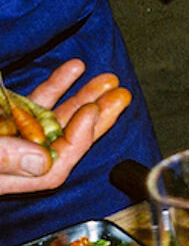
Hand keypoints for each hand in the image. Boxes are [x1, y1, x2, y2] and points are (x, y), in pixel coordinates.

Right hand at [0, 60, 130, 194]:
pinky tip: (75, 68)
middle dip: (95, 116)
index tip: (93, 110)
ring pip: (54, 116)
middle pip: (64, 139)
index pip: (57, 162)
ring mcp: (9, 137)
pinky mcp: (2, 119)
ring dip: (83, 96)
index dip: (79, 136)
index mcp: (8, 177)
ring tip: (108, 80)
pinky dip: (55, 85)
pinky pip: (33, 103)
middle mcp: (14, 159)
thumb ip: (4, 159)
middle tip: (121, 96)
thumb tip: (44, 160)